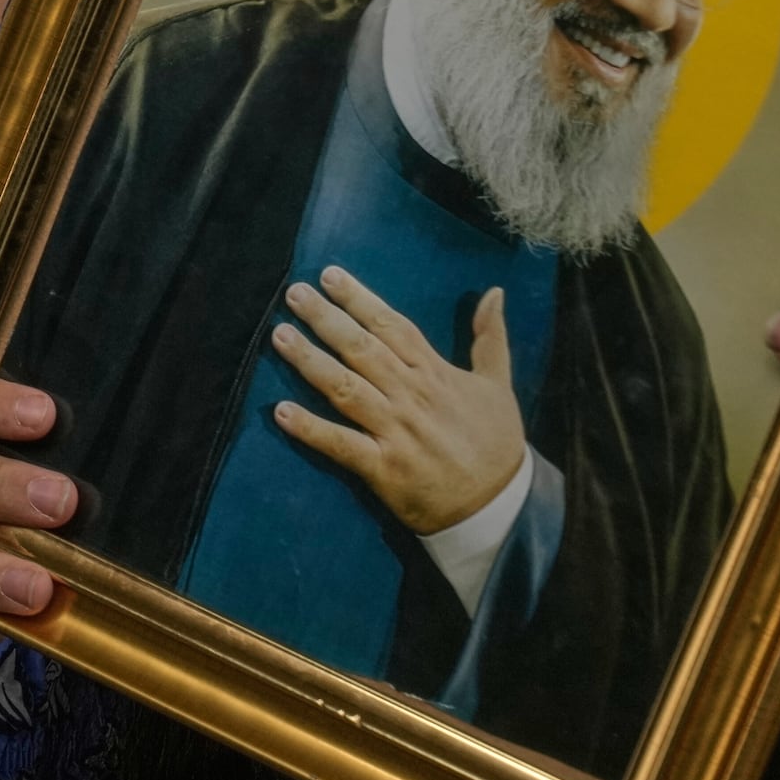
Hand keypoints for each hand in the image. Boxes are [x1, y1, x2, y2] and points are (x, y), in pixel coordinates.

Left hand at [268, 271, 525, 536]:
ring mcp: (395, 431)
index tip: (329, 275)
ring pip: (345, 387)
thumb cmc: (495, 443)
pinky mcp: (383, 467)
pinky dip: (311, 428)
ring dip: (310, 361)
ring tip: (280, 335)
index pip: (391, 326)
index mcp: (434, 373)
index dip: (359, 299)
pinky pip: (341, 443)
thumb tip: (494, 292)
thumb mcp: (498, 385)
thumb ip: (491, 337)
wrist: (500, 504)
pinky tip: (281, 411)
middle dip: (326, 318)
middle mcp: (411, 396)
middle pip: (361, 348)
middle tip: (294, 293)